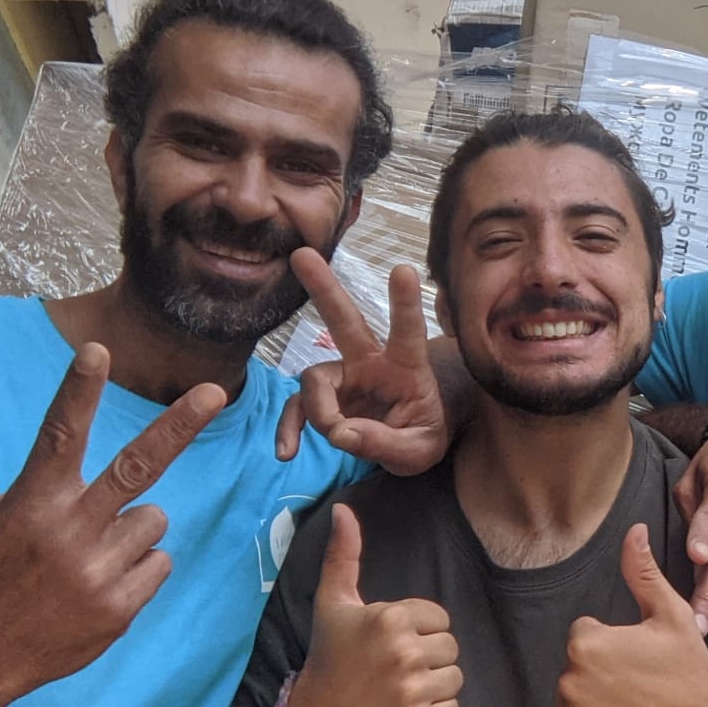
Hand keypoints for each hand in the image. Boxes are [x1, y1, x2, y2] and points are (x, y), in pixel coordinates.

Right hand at [0, 346, 223, 706]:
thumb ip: (45, 495)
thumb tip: (85, 480)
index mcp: (33, 504)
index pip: (60, 436)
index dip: (79, 392)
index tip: (97, 350)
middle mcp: (68, 532)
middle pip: (136, 466)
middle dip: (177, 424)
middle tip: (214, 392)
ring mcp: (97, 571)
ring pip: (153, 520)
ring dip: (132, 532)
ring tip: (91, 559)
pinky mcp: (120, 608)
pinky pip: (158, 562)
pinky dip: (139, 569)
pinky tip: (102, 586)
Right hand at [275, 251, 449, 474]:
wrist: (408, 452)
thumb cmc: (421, 439)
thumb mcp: (418, 451)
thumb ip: (384, 443)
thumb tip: (340, 433)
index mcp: (407, 367)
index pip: (408, 332)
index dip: (405, 303)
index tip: (404, 269)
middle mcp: (371, 363)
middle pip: (346, 321)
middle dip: (325, 288)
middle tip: (302, 254)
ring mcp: (344, 378)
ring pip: (314, 378)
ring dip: (318, 408)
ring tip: (334, 435)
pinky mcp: (325, 399)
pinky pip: (298, 407)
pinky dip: (289, 428)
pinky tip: (286, 451)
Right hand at [285, 505, 461, 706]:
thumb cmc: (330, 655)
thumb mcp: (333, 602)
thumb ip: (344, 554)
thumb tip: (343, 509)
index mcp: (390, 619)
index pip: (439, 618)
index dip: (417, 629)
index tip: (388, 642)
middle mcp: (404, 654)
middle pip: (450, 647)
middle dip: (427, 656)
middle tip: (394, 667)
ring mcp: (412, 693)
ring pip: (454, 678)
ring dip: (433, 684)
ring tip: (401, 687)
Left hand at [560, 525, 707, 706]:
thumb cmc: (687, 672)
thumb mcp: (672, 616)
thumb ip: (643, 573)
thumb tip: (634, 531)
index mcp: (586, 644)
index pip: (584, 632)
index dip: (613, 641)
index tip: (639, 655)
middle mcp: (569, 680)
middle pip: (576, 664)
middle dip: (601, 668)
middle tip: (638, 680)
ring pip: (573, 696)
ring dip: (594, 697)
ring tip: (631, 704)